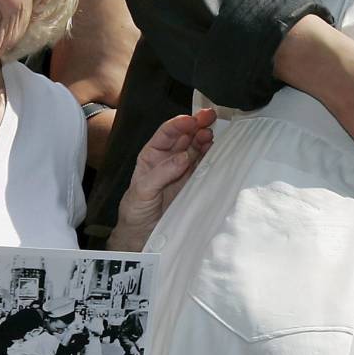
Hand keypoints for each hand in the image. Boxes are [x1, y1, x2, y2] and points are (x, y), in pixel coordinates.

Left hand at [113, 108, 216, 248]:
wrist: (143, 237)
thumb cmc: (136, 212)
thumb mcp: (142, 191)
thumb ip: (161, 173)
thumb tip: (184, 157)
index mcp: (152, 156)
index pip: (166, 134)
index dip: (179, 124)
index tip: (191, 120)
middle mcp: (168, 159)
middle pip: (184, 136)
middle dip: (196, 125)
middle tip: (209, 117)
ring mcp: (183, 170)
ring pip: (196, 148)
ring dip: (205, 138)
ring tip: (213, 133)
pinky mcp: (194, 183)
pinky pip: (204, 165)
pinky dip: (212, 156)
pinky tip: (218, 149)